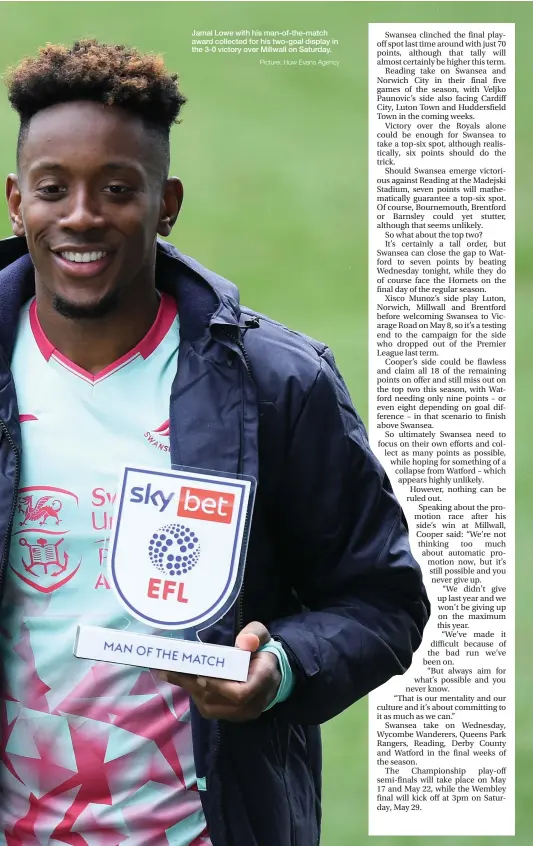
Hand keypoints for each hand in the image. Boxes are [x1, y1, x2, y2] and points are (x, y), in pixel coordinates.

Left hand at [159, 621, 280, 721]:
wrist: (272, 675)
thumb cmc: (263, 652)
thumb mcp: (263, 635)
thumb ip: (255, 634)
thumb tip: (243, 642)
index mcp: (263, 680)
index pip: (241, 693)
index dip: (219, 687)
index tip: (200, 675)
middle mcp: (253, 702)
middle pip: (218, 700)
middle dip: (193, 684)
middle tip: (170, 669)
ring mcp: (241, 713)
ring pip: (210, 706)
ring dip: (189, 688)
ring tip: (169, 672)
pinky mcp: (230, 716)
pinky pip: (209, 708)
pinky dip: (193, 693)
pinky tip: (181, 679)